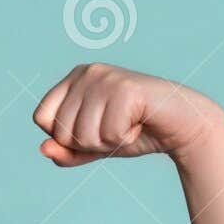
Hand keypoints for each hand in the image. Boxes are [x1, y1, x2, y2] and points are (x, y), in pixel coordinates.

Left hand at [31, 62, 221, 166]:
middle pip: (62, 131)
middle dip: (90, 143)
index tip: (95, 129)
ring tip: (130, 125)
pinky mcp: (125, 89)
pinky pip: (109, 134)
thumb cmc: (138, 132)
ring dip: (110, 142)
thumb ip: (68, 151)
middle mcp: (86, 72)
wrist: (182, 126)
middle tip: (117, 129)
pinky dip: (126, 139)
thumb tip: (43, 149)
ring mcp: (105, 78)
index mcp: (74, 79)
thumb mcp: (97, 145)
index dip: (65, 137)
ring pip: (84, 135)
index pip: (41, 118)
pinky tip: (140, 124)